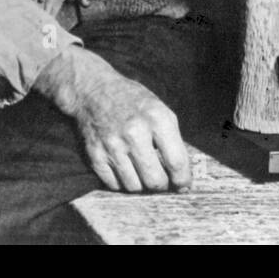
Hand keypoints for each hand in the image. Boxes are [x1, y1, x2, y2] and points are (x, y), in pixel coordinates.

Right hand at [33, 47, 192, 192]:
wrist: (95, 91)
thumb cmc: (133, 102)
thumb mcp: (161, 110)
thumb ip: (173, 140)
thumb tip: (182, 174)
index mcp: (157, 118)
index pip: (176, 161)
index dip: (183, 179)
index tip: (184, 186)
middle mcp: (135, 132)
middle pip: (155, 180)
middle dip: (162, 186)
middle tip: (163, 182)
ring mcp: (113, 145)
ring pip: (134, 187)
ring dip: (141, 184)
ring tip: (142, 171)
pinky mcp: (95, 155)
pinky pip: (114, 185)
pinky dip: (122, 181)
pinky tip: (125, 168)